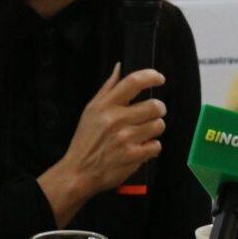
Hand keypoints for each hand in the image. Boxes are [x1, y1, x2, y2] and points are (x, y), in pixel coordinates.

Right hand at [37, 63, 166, 225]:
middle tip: (152, 114)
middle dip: (158, 110)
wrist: (78, 172)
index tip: (159, 78)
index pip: (133, 82)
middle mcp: (115, 120)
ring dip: (154, 130)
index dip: (151, 76)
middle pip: (154, 105)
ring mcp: (125, 138)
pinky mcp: (132, 155)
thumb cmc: (85, 140)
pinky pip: (156, 145)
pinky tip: (140, 148)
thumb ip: (108, 88)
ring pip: (158, 125)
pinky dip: (151, 148)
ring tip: (142, 133)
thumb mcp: (90, 110)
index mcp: (105, 106)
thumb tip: (120, 67)